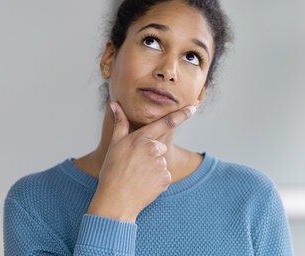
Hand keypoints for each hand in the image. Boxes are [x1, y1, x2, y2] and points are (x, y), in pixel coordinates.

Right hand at [87, 102, 196, 222]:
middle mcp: (153, 149)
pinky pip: (164, 175)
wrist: (116, 200)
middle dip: (151, 153)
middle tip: (134, 165)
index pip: (165, 123)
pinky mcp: (166, 179)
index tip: (193, 108)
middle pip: (159, 146)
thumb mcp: (114, 145)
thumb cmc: (112, 171)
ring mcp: (160, 165)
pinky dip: (156, 179)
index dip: (181, 115)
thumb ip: (120, 123)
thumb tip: (114, 104)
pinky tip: (144, 184)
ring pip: (161, 162)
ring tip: (137, 176)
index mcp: (141, 138)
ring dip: (153, 168)